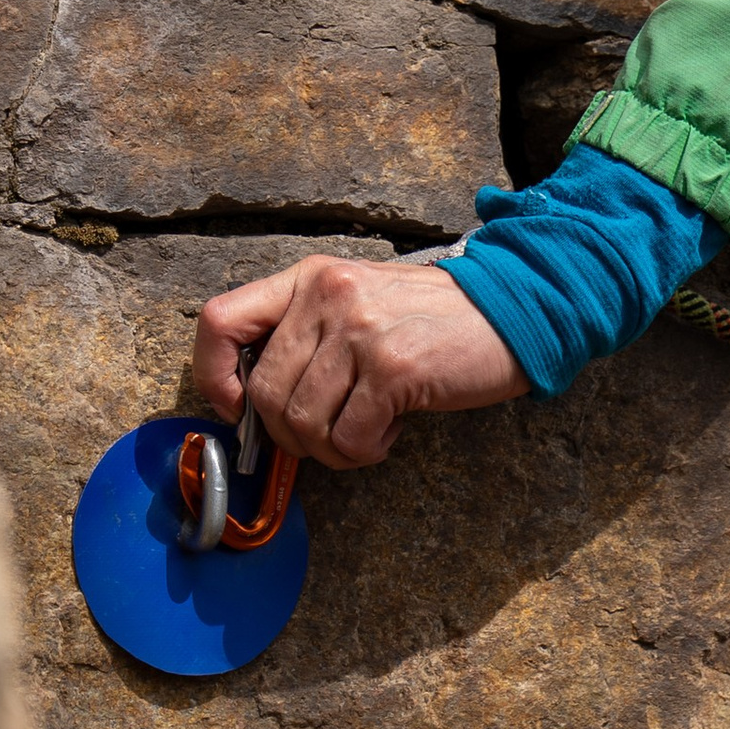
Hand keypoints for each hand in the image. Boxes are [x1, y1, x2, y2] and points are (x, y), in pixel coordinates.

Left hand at [192, 254, 526, 468]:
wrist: (514, 308)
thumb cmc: (431, 319)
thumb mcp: (358, 302)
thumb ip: (305, 335)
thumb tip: (252, 404)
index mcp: (311, 277)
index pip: (219, 320)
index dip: (214, 377)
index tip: (240, 408)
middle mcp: (328, 295)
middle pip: (263, 394)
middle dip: (292, 434)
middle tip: (334, 431)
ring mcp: (360, 330)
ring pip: (301, 424)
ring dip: (332, 447)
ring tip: (369, 429)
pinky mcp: (393, 368)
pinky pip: (347, 440)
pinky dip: (365, 451)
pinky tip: (392, 429)